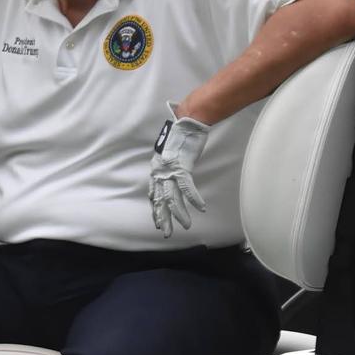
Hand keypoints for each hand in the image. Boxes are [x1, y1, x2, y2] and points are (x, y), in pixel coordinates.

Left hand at [149, 101, 210, 236]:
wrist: (187, 122)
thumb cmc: (181, 136)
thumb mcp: (170, 154)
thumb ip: (169, 166)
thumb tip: (172, 174)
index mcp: (156, 169)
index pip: (154, 194)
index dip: (156, 209)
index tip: (158, 221)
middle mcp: (160, 171)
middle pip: (160, 200)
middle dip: (164, 218)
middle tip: (166, 233)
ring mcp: (170, 170)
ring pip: (173, 198)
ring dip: (180, 214)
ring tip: (186, 226)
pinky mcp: (182, 167)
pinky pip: (187, 188)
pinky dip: (194, 199)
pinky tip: (201, 208)